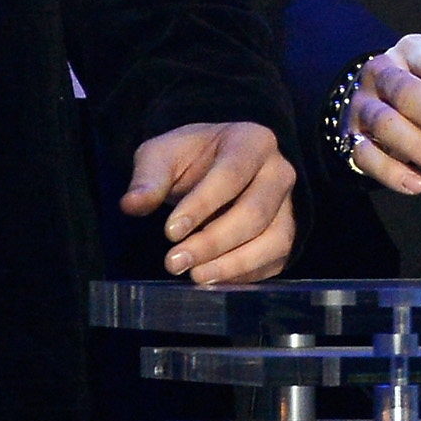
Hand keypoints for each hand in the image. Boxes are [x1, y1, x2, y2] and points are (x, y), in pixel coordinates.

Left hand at [122, 121, 294, 281]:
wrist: (214, 167)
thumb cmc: (190, 159)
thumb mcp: (162, 156)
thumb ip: (148, 177)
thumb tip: (132, 205)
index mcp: (253, 141)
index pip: (232, 174)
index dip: (202, 205)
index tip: (170, 232)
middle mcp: (279, 171)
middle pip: (255, 212)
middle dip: (213, 242)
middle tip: (174, 262)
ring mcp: (289, 205)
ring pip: (272, 240)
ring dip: (232, 264)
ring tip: (194, 275)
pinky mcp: (288, 234)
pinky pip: (275, 260)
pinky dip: (245, 275)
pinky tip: (213, 279)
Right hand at [342, 33, 420, 195]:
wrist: (383, 97)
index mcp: (412, 50)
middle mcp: (382, 72)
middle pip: (408, 93)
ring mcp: (362, 104)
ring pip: (385, 123)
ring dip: (419, 147)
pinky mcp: (349, 136)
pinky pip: (364, 154)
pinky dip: (390, 171)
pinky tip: (417, 184)